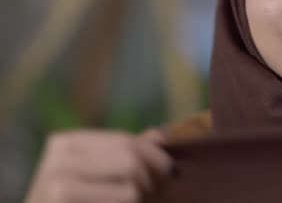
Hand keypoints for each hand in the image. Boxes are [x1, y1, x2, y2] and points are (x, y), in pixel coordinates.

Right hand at [24, 128, 174, 202]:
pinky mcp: (64, 199)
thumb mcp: (97, 175)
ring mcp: (59, 181)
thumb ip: (125, 155)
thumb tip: (160, 135)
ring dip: (142, 199)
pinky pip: (125, 201)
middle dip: (153, 179)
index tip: (171, 171)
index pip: (125, 141)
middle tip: (156, 192)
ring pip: (132, 186)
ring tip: (134, 202)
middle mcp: (60, 158)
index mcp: (66, 143)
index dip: (156, 156)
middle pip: (131, 160)